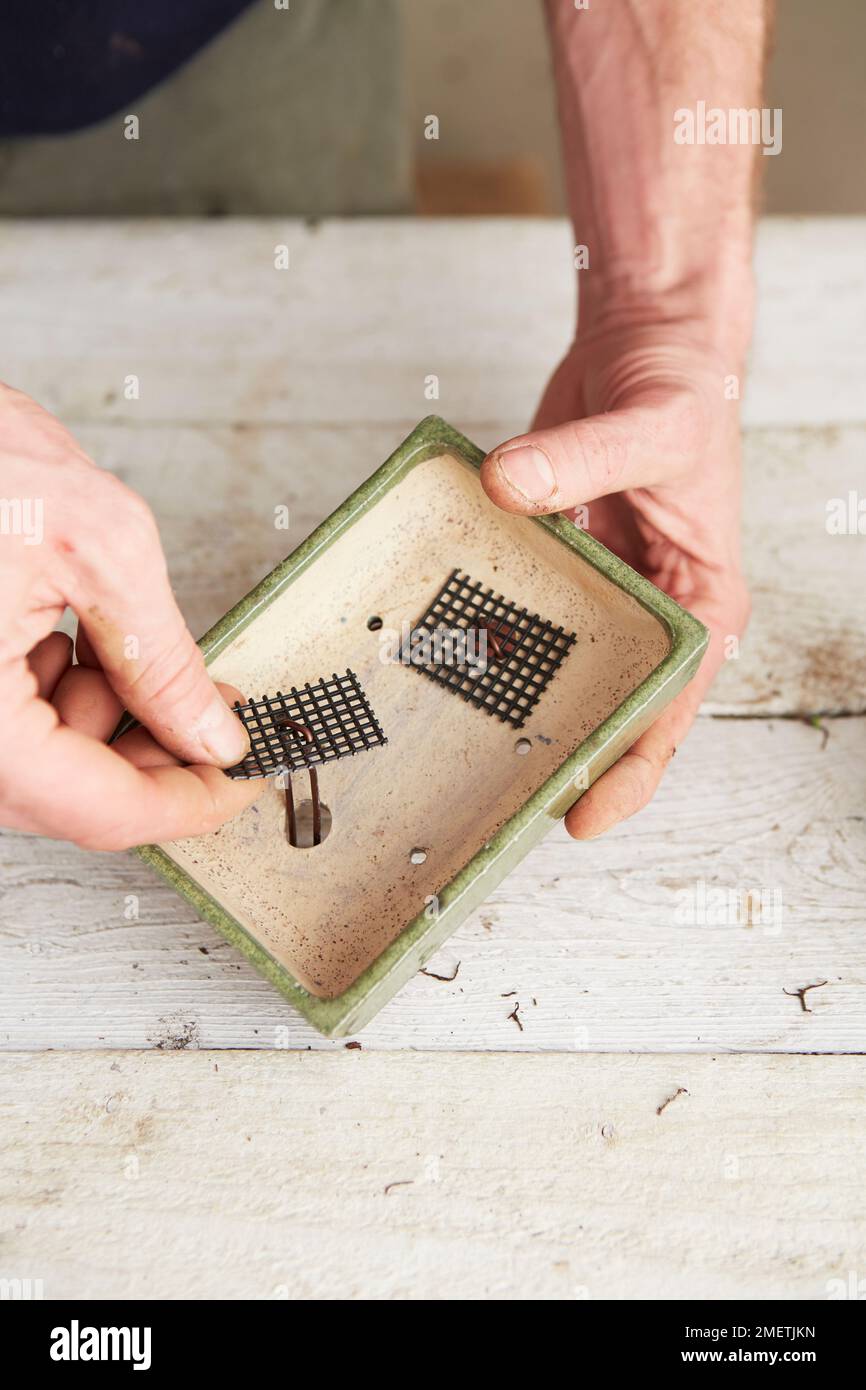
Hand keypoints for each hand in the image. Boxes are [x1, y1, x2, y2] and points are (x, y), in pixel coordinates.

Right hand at [0, 384, 260, 849]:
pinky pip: (11, 726)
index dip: (189, 803)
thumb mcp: (100, 546)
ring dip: (103, 717)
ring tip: (118, 639)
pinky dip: (58, 694)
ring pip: (43, 765)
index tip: (241, 783)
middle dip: (151, 753)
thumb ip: (164, 658)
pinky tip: (70, 634)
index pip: (99, 808)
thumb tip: (210, 733)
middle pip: (70, 797)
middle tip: (207, 711)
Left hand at [480, 320, 749, 838]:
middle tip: (501, 803)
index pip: (670, 707)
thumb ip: (583, 460)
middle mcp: (648, 606)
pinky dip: (483, 624)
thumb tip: (510, 488)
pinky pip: (516, 603)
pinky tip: (435, 654)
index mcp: (699, 601)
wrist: (647, 336)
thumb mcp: (654, 425)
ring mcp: (596, 586)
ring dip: (515, 700)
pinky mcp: (551, 557)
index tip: (583, 814)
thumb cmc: (682, 385)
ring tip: (457, 752)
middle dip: (564, 753)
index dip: (630, 769)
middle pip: (609, 701)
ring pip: (556, 661)